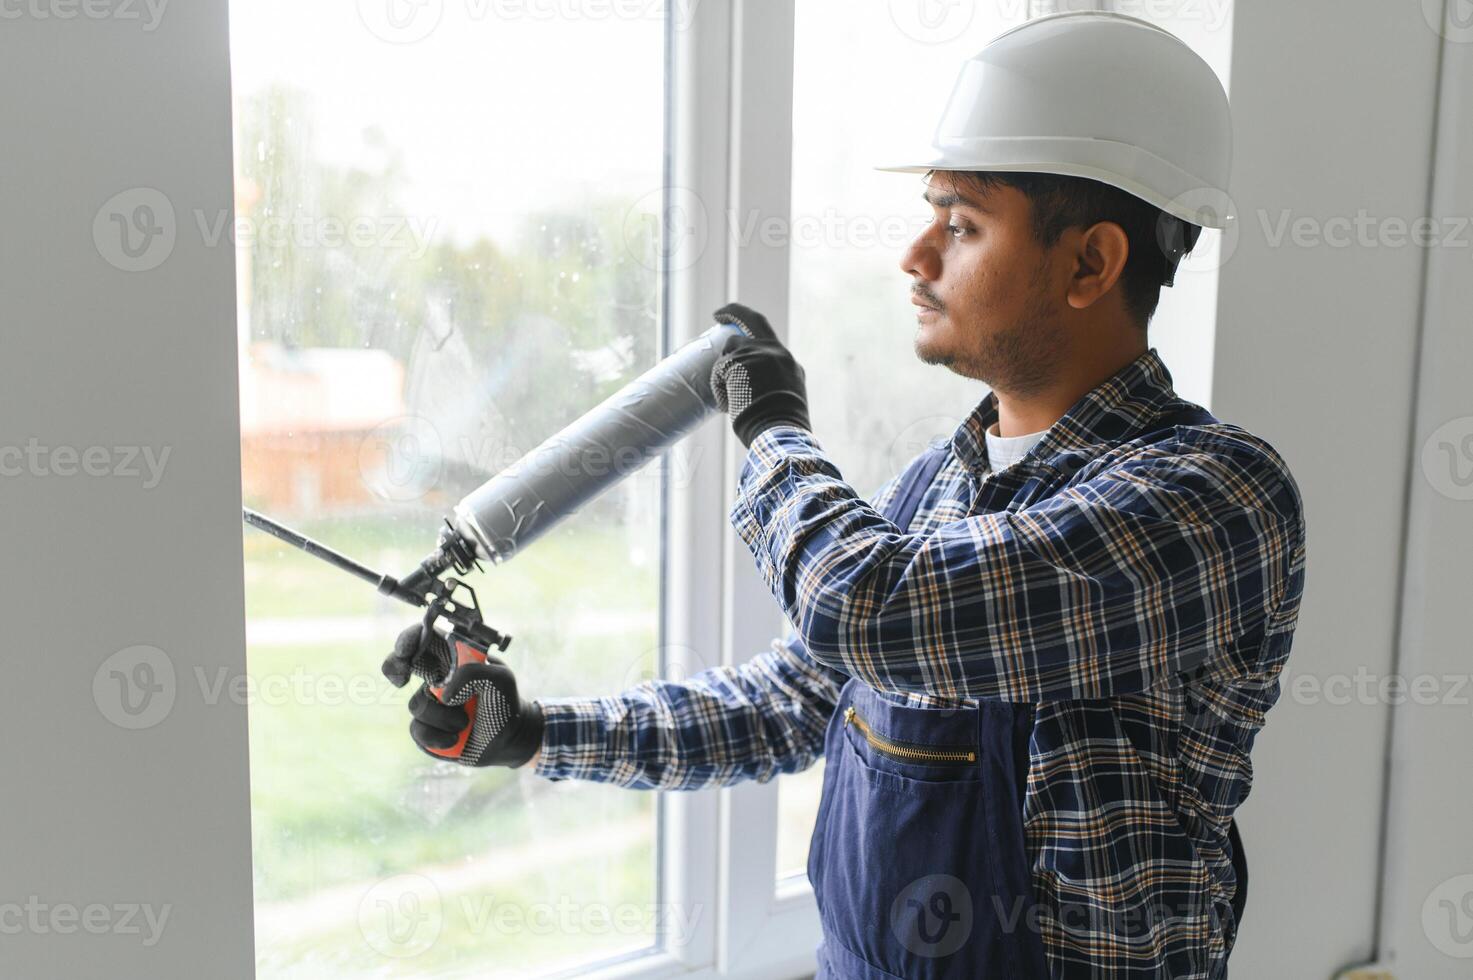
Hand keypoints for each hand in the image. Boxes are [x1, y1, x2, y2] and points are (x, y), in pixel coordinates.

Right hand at [381, 622, 543, 767]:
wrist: (506, 739)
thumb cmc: (504, 701)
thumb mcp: (500, 679)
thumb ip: (475, 674)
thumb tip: (444, 694)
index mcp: (453, 658)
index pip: (426, 639)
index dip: (411, 639)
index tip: (407, 652)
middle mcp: (436, 677)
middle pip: (400, 663)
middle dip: (394, 666)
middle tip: (402, 676)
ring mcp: (428, 702)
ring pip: (417, 705)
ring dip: (443, 717)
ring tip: (466, 722)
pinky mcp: (425, 728)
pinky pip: (418, 730)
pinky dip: (437, 737)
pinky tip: (456, 738)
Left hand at [709, 302, 810, 447]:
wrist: (780, 432)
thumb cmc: (780, 428)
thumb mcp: (784, 402)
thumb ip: (772, 388)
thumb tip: (748, 394)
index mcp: (788, 363)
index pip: (768, 341)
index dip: (751, 338)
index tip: (739, 332)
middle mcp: (776, 352)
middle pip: (753, 320)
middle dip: (735, 312)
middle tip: (719, 314)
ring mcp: (759, 353)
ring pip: (731, 348)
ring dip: (724, 368)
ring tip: (729, 397)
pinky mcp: (741, 360)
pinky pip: (720, 369)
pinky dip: (719, 386)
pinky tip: (726, 405)